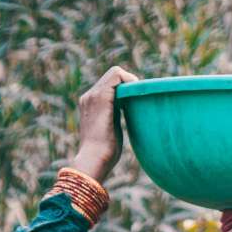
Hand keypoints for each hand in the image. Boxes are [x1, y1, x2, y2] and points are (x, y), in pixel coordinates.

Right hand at [71, 66, 138, 183]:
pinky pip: (117, 77)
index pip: (109, 84)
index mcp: (90, 103)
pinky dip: (130, 81)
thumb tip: (131, 113)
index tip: (136, 100)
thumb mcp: (111, 128)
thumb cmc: (105, 151)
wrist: (94, 158)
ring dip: (131, 81)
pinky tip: (138, 93)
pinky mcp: (101, 98)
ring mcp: (93, 95)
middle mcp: (89, 96)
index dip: (125, 87)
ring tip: (140, 96)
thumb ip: (115, 117)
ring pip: (115, 73)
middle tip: (141, 97)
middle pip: (113, 76)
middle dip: (130, 83)